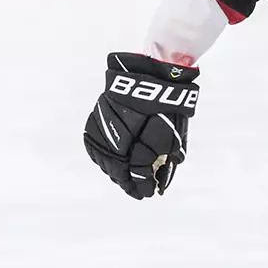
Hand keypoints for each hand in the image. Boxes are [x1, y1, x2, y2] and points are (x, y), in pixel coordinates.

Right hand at [83, 52, 199, 198]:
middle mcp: (117, 131)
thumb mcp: (173, 133)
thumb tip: (161, 182)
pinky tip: (108, 163)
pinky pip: (93, 142)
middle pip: (116, 166)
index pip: (134, 170)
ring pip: (102, 156)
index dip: (140, 185)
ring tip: (122, 179)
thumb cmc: (168, 105)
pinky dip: (100, 156)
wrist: (153, 73)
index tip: (147, 193)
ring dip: (112, 170)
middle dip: (126, 181)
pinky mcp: (96, 115)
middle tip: (135, 190)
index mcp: (138, 136)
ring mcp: (104, 123)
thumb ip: (166, 157)